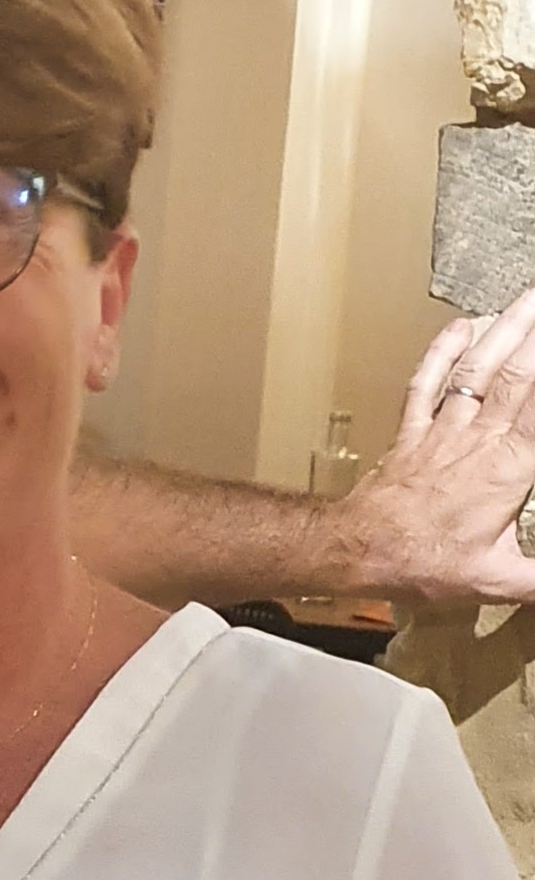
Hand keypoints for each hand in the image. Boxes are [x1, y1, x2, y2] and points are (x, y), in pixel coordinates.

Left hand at [333, 286, 534, 603]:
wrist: (361, 549)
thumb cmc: (422, 562)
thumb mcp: (497, 580)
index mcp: (508, 469)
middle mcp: (480, 439)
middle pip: (519, 373)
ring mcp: (444, 430)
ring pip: (480, 369)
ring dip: (505, 329)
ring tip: (527, 299)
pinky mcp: (414, 432)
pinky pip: (429, 384)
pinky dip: (444, 352)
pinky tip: (461, 327)